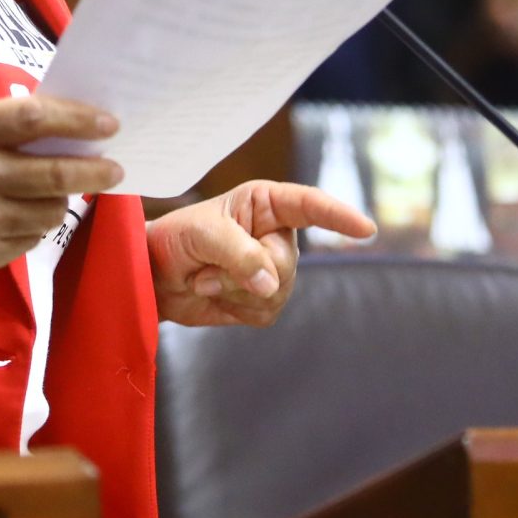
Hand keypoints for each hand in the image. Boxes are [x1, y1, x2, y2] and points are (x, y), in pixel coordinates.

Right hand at [0, 94, 121, 275]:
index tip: (109, 124)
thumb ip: (5, 128)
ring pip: (50, 212)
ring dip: (62, 200)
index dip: (80, 121)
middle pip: (55, 174)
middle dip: (95, 171)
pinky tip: (20, 215)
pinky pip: (31, 240)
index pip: (37, 119)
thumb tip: (71, 131)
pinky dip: (36, 226)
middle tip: (115, 168)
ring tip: (56, 192)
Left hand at [147, 182, 374, 327]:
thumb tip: (272, 283)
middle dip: (244, 273)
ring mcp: (270, 268)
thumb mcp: (201, 234)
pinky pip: (264, 314)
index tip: (366, 229)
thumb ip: (239, 254)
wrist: (152, 276)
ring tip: (205, 277)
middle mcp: (274, 234)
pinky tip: (213, 295)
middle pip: (286, 264)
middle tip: (206, 267)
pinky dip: (234, 308)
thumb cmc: (174, 239)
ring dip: (234, 292)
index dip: (339, 216)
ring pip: (277, 293)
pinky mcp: (260, 299)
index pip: (310, 206)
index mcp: (265, 204)